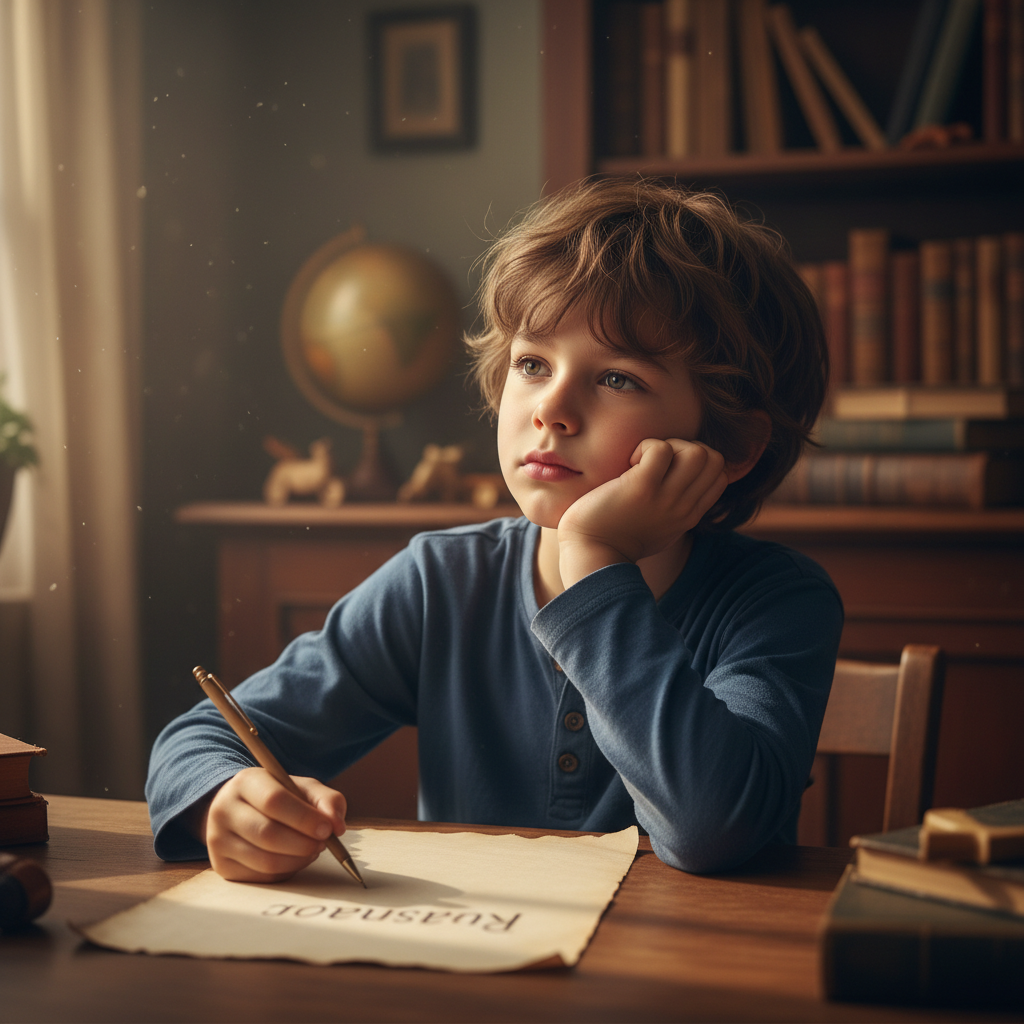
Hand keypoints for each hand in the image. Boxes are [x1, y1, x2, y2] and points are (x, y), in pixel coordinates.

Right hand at [199, 768, 347, 882]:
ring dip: (298, 860)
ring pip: (265, 861)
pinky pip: (261, 877)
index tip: (327, 829)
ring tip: (311, 850)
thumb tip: (337, 825)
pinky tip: (294, 859)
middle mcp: (224, 810)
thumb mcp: (303, 789)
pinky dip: (286, 871)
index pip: (273, 801)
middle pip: (267, 834)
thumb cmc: (278, 797)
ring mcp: (218, 840)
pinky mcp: (222, 866)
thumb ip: (326, 800)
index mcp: (245, 782)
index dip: (304, 818)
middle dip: (303, 843)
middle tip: (323, 843)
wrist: (240, 810)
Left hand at [556, 438, 727, 586]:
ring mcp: (665, 498)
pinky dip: (645, 447)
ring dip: (669, 446)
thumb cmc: (617, 539)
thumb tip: (683, 485)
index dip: (698, 461)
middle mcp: (683, 507)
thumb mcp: (660, 529)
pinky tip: (628, 463)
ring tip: (644, 462)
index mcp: (689, 516)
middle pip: (714, 459)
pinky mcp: (642, 487)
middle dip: (686, 448)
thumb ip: (677, 510)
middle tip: (656, 462)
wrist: (591, 554)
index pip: (720, 476)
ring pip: (696, 452)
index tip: (669, 469)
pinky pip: (660, 449)